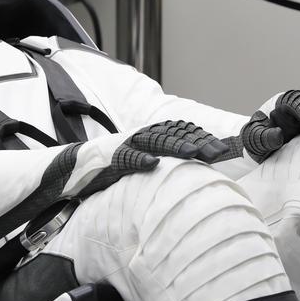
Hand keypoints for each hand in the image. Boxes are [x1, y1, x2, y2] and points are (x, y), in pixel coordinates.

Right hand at [77, 121, 229, 196]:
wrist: (78, 167)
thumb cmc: (115, 167)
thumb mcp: (145, 161)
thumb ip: (165, 161)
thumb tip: (194, 167)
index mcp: (152, 135)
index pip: (180, 133)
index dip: (201, 139)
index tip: (221, 150)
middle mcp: (141, 136)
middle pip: (173, 135)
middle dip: (196, 142)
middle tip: (217, 153)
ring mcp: (126, 145)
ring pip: (154, 142)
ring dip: (174, 147)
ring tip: (193, 154)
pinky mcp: (111, 158)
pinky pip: (127, 157)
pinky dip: (140, 160)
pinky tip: (153, 164)